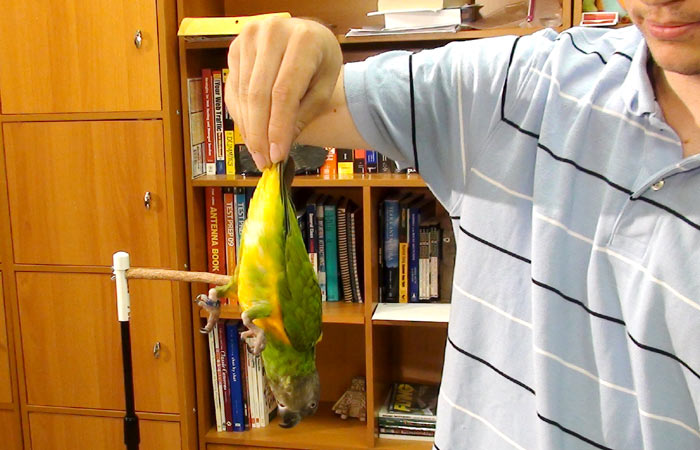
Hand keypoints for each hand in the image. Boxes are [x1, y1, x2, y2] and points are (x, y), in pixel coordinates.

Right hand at [225, 17, 342, 169]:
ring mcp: (248, 38)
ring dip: (249, 129)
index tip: (277, 155)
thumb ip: (304, 113)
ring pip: (243, 94)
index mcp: (302, 39)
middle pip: (258, 94)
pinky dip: (241, 116)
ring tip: (259, 154)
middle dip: (261, 134)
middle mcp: (271, 32)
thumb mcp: (325, 85)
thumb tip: (279, 146)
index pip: (284, 92)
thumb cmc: (320, 60)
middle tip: (265, 161)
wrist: (307, 33)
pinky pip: (234, 90)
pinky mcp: (234, 48)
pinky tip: (251, 135)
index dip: (278, 127)